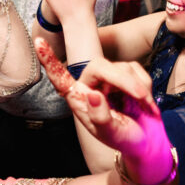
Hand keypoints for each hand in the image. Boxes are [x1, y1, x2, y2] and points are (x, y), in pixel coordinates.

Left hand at [37, 39, 172, 182]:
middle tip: (141, 97)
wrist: (146, 141)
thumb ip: (100, 116)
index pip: (59, 78)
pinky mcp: (126, 74)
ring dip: (138, 89)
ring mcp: (108, 78)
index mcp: (78, 98)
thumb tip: (92, 94)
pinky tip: (147, 102)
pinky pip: (136, 70)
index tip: (38, 42)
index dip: (49, 60)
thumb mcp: (110, 133)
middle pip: (100, 67)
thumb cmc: (124, 139)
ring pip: (122, 68)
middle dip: (123, 80)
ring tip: (145, 108)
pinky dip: (145, 86)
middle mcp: (90, 84)